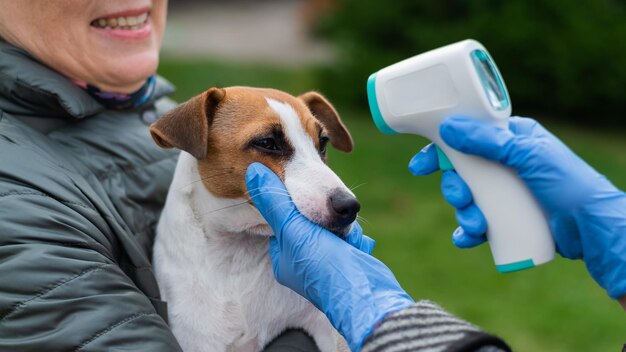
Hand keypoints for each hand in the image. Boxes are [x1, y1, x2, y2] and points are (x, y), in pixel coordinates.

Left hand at [246, 163, 413, 350]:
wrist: (366, 293)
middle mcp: (303, 260)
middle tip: (330, 222)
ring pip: (332, 225)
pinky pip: (349, 235)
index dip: (293, 203)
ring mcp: (327, 259)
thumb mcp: (293, 229)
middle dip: (323, 216)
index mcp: (284, 257)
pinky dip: (354, 236)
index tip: (303, 195)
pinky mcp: (348, 258)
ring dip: (341, 226)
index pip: (281, 219)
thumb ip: (274, 201)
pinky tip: (355, 244)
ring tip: (343, 238)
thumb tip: (253, 172)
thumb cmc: (324, 265)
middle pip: (308, 220)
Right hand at [409, 115, 625, 299]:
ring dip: (463, 212)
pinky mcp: (506, 218)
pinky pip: (476, 224)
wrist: (593, 228)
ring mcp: (505, 192)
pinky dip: (468, 232)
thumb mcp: (528, 155)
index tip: (419, 165)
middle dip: (454, 188)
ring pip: (467, 199)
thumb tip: (448, 127)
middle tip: (461, 197)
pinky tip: (468, 238)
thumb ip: (488, 141)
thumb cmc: (569, 184)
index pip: (465, 137)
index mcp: (509, 139)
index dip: (439, 150)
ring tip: (477, 223)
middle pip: (461, 172)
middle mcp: (504, 163)